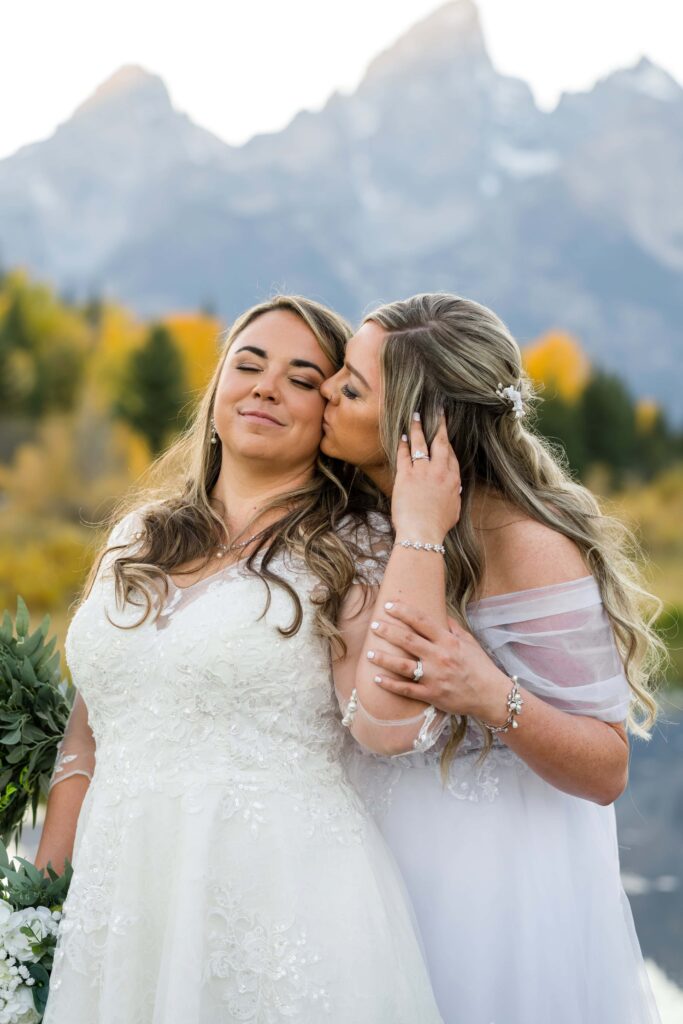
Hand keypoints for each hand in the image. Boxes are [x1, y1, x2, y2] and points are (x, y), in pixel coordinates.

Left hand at [366, 600, 511, 723]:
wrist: (491, 695)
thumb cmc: (480, 666)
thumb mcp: (469, 642)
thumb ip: (452, 627)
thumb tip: (438, 614)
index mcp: (448, 641)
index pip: (422, 622)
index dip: (404, 612)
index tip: (389, 605)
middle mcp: (439, 657)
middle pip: (407, 640)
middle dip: (388, 631)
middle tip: (373, 624)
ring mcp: (434, 677)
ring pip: (402, 666)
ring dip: (383, 658)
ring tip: (369, 652)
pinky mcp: (431, 695)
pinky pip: (406, 689)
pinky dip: (390, 684)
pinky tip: (376, 678)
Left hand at [391, 411, 460, 538]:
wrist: (422, 533)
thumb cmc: (437, 526)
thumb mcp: (454, 510)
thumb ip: (453, 495)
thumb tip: (453, 488)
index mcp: (453, 480)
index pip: (451, 455)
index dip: (447, 442)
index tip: (443, 433)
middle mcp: (439, 471)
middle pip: (440, 442)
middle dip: (440, 424)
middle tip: (437, 411)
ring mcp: (422, 472)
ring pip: (421, 443)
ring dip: (417, 428)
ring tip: (415, 415)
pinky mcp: (406, 476)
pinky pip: (404, 454)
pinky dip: (402, 444)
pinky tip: (401, 436)